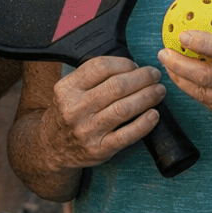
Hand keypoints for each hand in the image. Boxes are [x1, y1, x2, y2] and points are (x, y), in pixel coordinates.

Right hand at [31, 56, 165, 169]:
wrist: (52, 147)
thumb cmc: (68, 113)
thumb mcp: (68, 90)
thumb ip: (91, 78)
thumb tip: (130, 67)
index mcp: (68, 88)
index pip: (100, 67)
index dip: (124, 64)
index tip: (136, 65)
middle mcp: (76, 108)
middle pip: (116, 86)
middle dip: (142, 78)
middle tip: (155, 75)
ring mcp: (88, 130)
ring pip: (124, 109)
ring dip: (147, 97)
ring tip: (159, 92)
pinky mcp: (99, 148)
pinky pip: (127, 135)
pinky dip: (144, 124)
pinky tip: (154, 115)